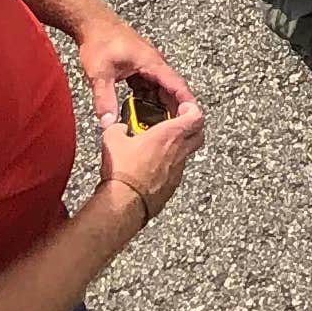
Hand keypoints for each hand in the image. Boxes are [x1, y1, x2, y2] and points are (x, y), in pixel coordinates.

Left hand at [75, 17, 196, 139]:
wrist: (93, 23)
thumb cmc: (100, 42)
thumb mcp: (100, 74)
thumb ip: (105, 99)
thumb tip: (108, 124)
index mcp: (151, 63)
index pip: (175, 84)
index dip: (186, 101)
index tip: (195, 116)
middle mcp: (154, 63)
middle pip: (170, 88)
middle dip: (175, 108)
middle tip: (177, 130)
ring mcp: (147, 64)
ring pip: (160, 88)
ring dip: (161, 105)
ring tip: (161, 126)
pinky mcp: (139, 67)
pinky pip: (149, 86)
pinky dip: (149, 99)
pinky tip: (143, 113)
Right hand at [103, 92, 206, 227]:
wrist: (124, 204)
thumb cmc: (123, 171)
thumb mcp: (113, 140)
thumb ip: (117, 128)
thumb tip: (118, 127)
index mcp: (170, 135)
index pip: (196, 116)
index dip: (192, 108)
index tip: (184, 106)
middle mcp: (179, 153)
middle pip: (198, 135)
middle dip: (191, 127)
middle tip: (178, 123)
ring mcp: (177, 172)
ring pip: (187, 155)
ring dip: (179, 148)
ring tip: (160, 146)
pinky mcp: (170, 189)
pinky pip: (176, 172)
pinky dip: (169, 166)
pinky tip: (153, 167)